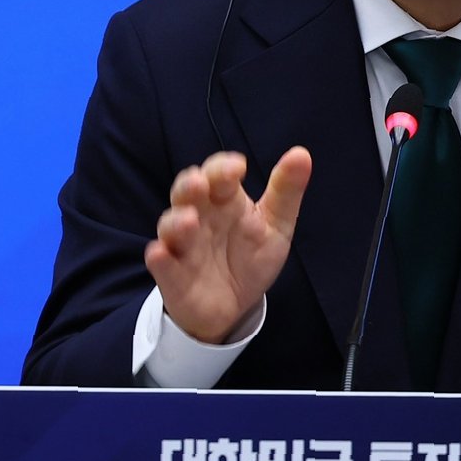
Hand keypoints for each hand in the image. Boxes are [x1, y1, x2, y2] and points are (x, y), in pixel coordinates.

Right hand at [144, 147, 311, 343]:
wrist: (236, 306)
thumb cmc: (251, 256)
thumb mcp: (276, 225)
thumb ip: (286, 191)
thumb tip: (301, 153)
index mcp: (224, 199)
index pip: (218, 174)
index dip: (223, 167)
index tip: (238, 167)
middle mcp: (199, 215)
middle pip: (186, 191)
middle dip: (190, 184)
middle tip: (201, 183)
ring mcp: (182, 244)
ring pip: (169, 225)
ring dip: (176, 221)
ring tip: (189, 221)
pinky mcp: (171, 274)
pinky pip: (160, 263)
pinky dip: (159, 258)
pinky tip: (160, 254)